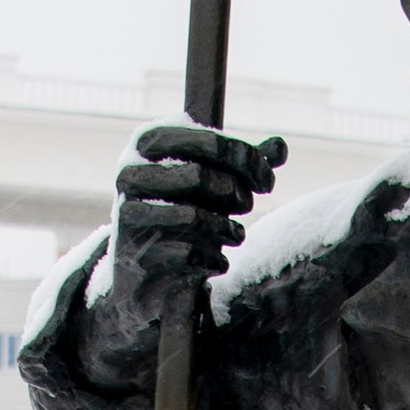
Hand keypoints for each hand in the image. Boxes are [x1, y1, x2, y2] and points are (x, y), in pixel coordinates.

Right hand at [91, 122, 285, 369]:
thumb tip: (280, 146)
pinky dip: (215, 260)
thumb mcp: (212, 181)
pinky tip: (216, 261)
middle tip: (246, 208)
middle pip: (202, 177)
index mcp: (148, 142)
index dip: (247, 160)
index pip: (210, 140)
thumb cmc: (183, 211)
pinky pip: (190, 255)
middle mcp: (129, 173)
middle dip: (237, 196)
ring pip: (194, 218)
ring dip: (228, 231)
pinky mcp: (135, 255)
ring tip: (233, 235)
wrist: (143, 270)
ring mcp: (128, 214)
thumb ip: (243, 163)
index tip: (267, 181)